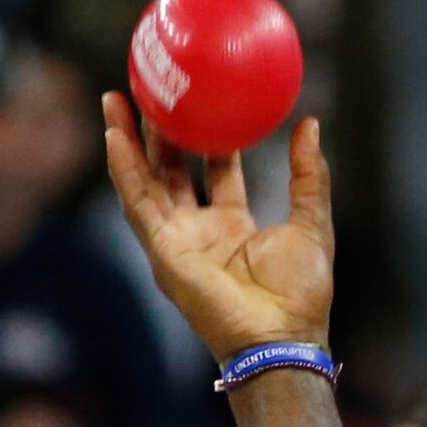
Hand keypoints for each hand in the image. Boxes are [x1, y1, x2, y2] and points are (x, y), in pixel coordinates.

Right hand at [101, 92, 333, 361]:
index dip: (208, 137)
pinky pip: (138, 202)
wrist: (282, 337)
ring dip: (129, 142)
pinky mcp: (163, 251)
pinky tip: (114, 134)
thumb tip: (311, 125)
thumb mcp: (312, 224)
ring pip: (146, 181)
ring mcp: (178, 241)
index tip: (204, 101)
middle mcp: (202, 232)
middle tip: (154, 89)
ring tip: (117, 99)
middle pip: (173, 172)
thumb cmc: (302, 294)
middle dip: (160, 132)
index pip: (217, 171)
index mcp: (236, 228)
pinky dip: (124, 168)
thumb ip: (309, 177)